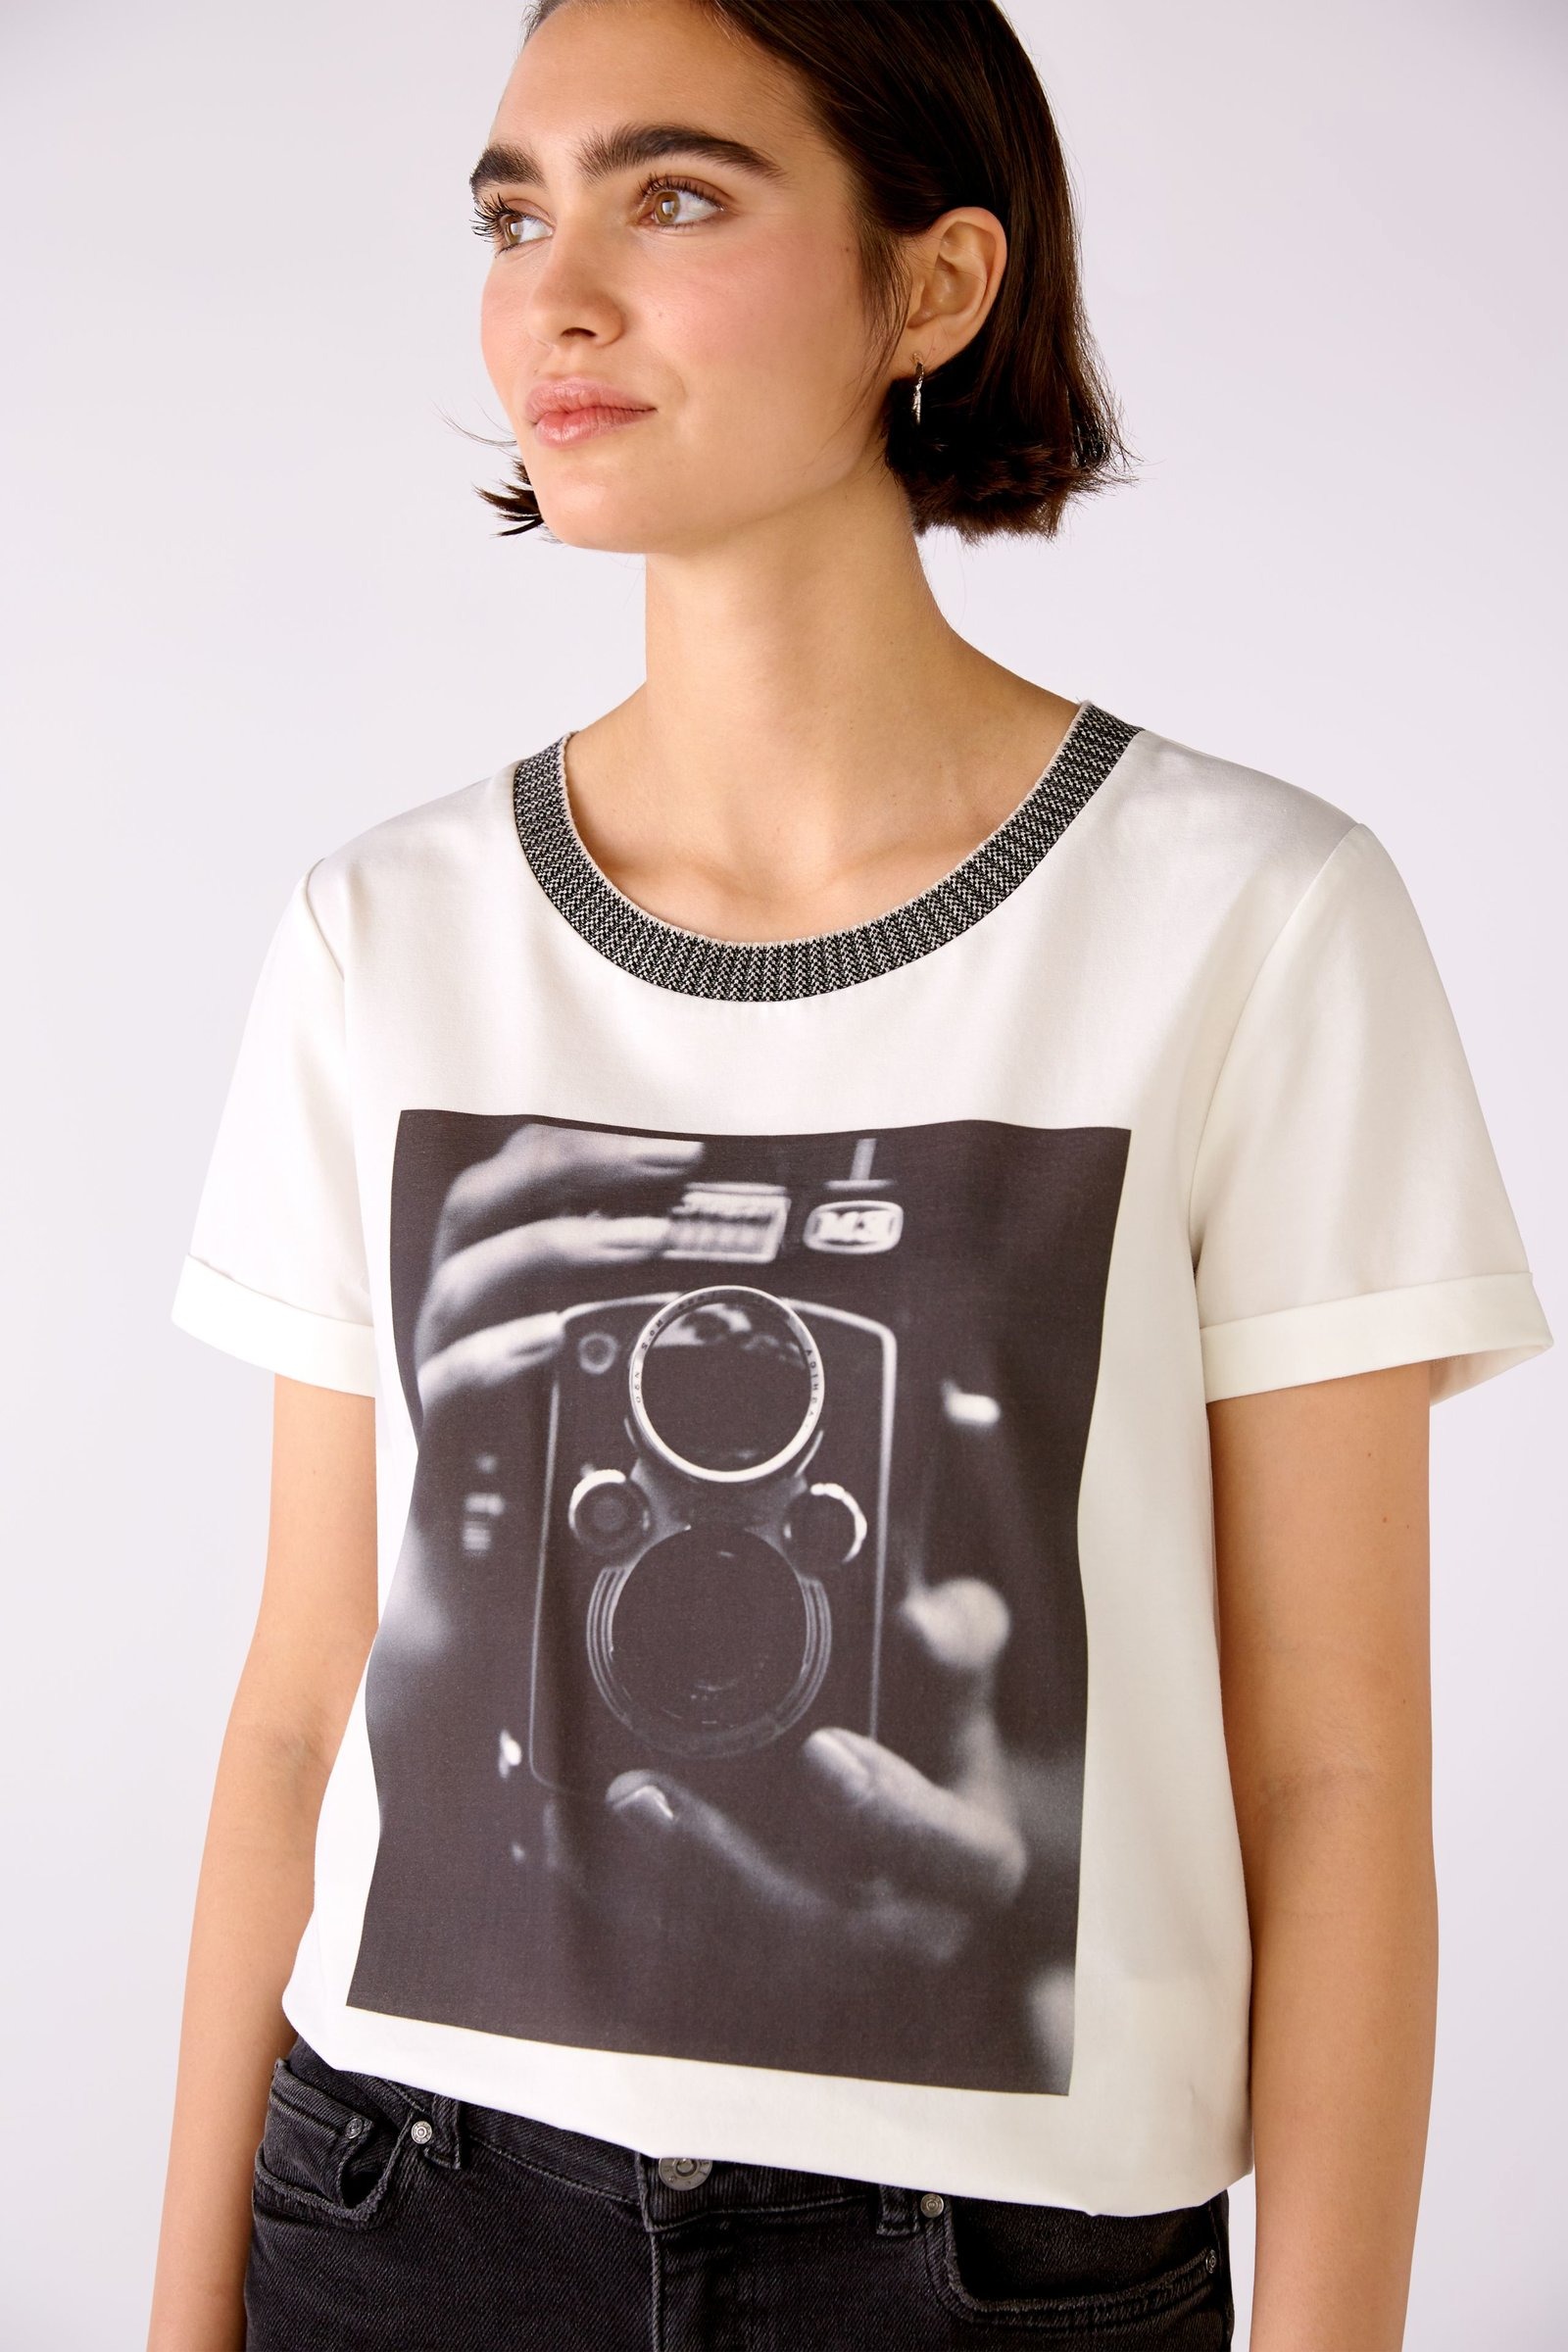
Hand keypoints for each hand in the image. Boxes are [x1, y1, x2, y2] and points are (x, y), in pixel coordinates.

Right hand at [411, 1120, 704, 1452]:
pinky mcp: (443, 1427)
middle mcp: (459, 1303)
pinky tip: (550, 1339)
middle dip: (570, 1166)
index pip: (517, 1175)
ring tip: (639, 1241)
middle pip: (477, 1200)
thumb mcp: (596, 1350)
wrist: (487, 1544)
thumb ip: (632, 1294)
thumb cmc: (546, 1433)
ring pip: (463, 1279)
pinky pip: (450, 1379)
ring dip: (555, 1246)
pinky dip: (497, 1354)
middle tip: (662, 1166)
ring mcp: (442, 1359)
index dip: (592, 1148)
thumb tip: (712, 1249)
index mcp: (492, 1269)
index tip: (680, 1151)